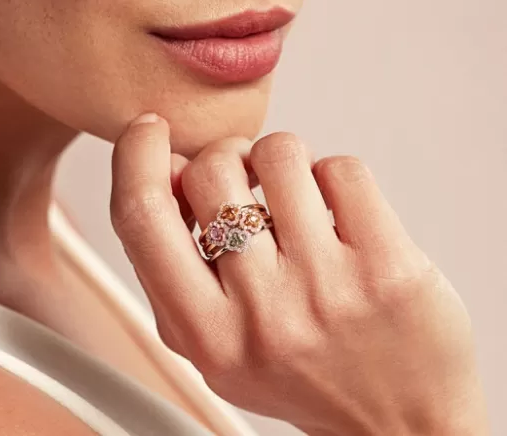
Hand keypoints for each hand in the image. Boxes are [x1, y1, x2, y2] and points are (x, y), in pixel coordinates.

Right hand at [110, 115, 489, 435]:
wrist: (400, 423)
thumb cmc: (301, 372)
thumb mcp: (210, 344)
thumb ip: (169, 269)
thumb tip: (162, 170)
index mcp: (205, 335)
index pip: (142, 216)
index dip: (135, 155)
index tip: (148, 130)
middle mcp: (263, 314)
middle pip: (210, 171)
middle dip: (223, 154)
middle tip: (242, 177)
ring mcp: (328, 288)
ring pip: (277, 154)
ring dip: (280, 159)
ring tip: (293, 195)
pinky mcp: (389, 265)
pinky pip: (341, 168)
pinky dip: (332, 175)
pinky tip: (336, 212)